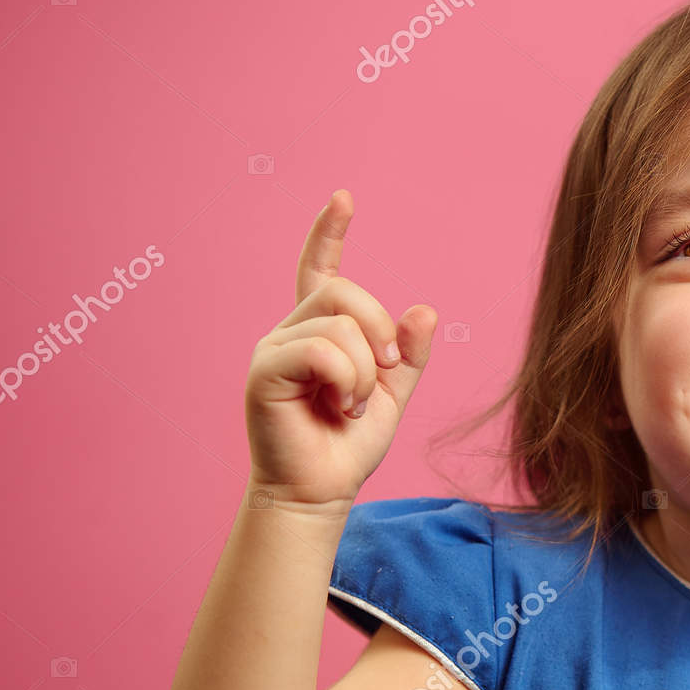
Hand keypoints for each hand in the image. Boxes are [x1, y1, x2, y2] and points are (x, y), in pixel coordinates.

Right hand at [245, 190, 437, 513]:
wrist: (321, 490)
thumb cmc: (350, 444)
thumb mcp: (393, 394)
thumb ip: (409, 353)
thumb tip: (426, 309)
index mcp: (321, 331)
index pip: (321, 270)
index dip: (328, 233)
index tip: (343, 198)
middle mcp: (292, 330)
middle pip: (347, 293)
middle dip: (380, 333)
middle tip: (383, 375)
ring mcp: (274, 348)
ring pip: (340, 324)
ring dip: (364, 371)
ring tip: (352, 405)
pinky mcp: (263, 371)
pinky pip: (321, 350)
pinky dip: (345, 380)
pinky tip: (339, 407)